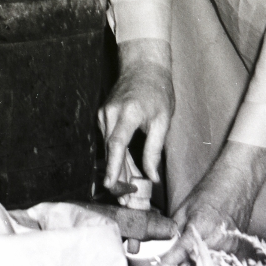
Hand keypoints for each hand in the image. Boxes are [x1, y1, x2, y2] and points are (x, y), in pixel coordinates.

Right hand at [98, 39, 174, 193]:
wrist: (143, 66)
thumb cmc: (157, 91)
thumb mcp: (163, 120)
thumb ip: (155, 149)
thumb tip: (152, 177)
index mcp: (128, 113)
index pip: (116, 143)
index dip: (113, 166)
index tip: (109, 184)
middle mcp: (110, 114)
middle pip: (110, 152)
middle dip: (116, 177)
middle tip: (125, 199)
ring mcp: (103, 115)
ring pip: (108, 149)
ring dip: (116, 170)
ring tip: (125, 192)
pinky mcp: (102, 117)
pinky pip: (108, 141)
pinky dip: (115, 157)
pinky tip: (122, 173)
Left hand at [153, 142, 265, 265]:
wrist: (239, 181)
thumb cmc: (210, 191)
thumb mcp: (186, 208)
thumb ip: (175, 229)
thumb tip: (164, 246)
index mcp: (199, 227)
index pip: (178, 254)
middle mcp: (216, 239)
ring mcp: (230, 245)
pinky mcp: (238, 247)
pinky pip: (222, 263)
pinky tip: (205, 265)